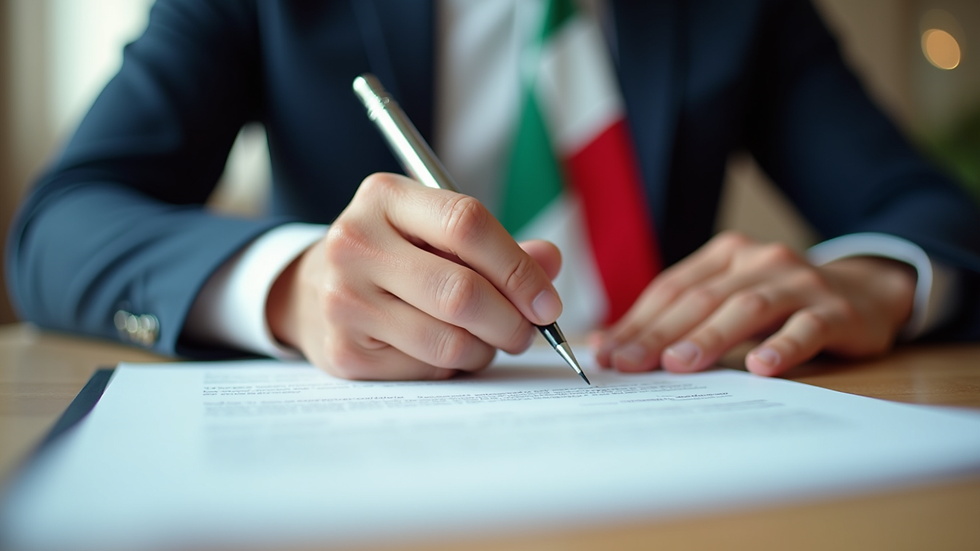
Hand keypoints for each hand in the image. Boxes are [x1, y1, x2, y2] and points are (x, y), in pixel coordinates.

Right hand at [266, 173, 562, 379]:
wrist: (311, 291)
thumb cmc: (393, 257)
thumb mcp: (436, 233)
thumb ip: (496, 244)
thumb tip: (550, 262)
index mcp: (384, 197)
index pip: (466, 223)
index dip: (519, 268)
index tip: (548, 302)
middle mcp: (355, 243)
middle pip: (461, 292)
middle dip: (511, 322)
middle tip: (528, 333)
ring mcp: (344, 300)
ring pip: (448, 341)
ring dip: (485, 350)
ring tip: (486, 340)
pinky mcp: (344, 351)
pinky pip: (426, 370)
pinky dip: (452, 367)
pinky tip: (443, 350)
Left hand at [592, 232, 915, 375]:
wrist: (866, 292)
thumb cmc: (780, 302)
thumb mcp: (727, 299)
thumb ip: (673, 318)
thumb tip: (605, 346)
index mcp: (726, 255)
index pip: (672, 289)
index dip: (637, 321)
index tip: (608, 353)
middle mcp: (759, 261)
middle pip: (701, 299)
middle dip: (660, 333)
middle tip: (629, 364)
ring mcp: (799, 283)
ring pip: (747, 308)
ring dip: (710, 337)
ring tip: (679, 363)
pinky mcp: (835, 311)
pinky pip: (806, 328)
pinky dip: (783, 346)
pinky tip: (762, 368)